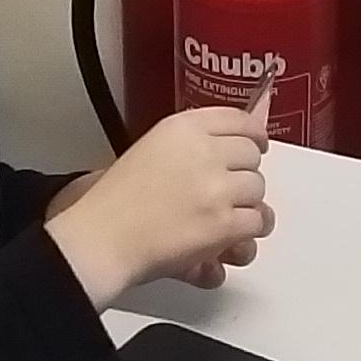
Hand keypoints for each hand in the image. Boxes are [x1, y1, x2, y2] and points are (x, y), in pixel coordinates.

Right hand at [47, 105, 274, 305]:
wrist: (102, 238)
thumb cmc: (113, 204)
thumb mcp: (148, 151)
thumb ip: (188, 146)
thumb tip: (228, 153)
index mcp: (182, 128)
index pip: (239, 119)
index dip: (253, 134)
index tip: (256, 143)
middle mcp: (205, 151)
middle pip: (252, 155)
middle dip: (243, 175)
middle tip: (227, 192)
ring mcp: (218, 187)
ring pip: (258, 190)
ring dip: (244, 207)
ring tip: (220, 220)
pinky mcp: (225, 222)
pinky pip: (257, 222)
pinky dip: (243, 237)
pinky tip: (224, 241)